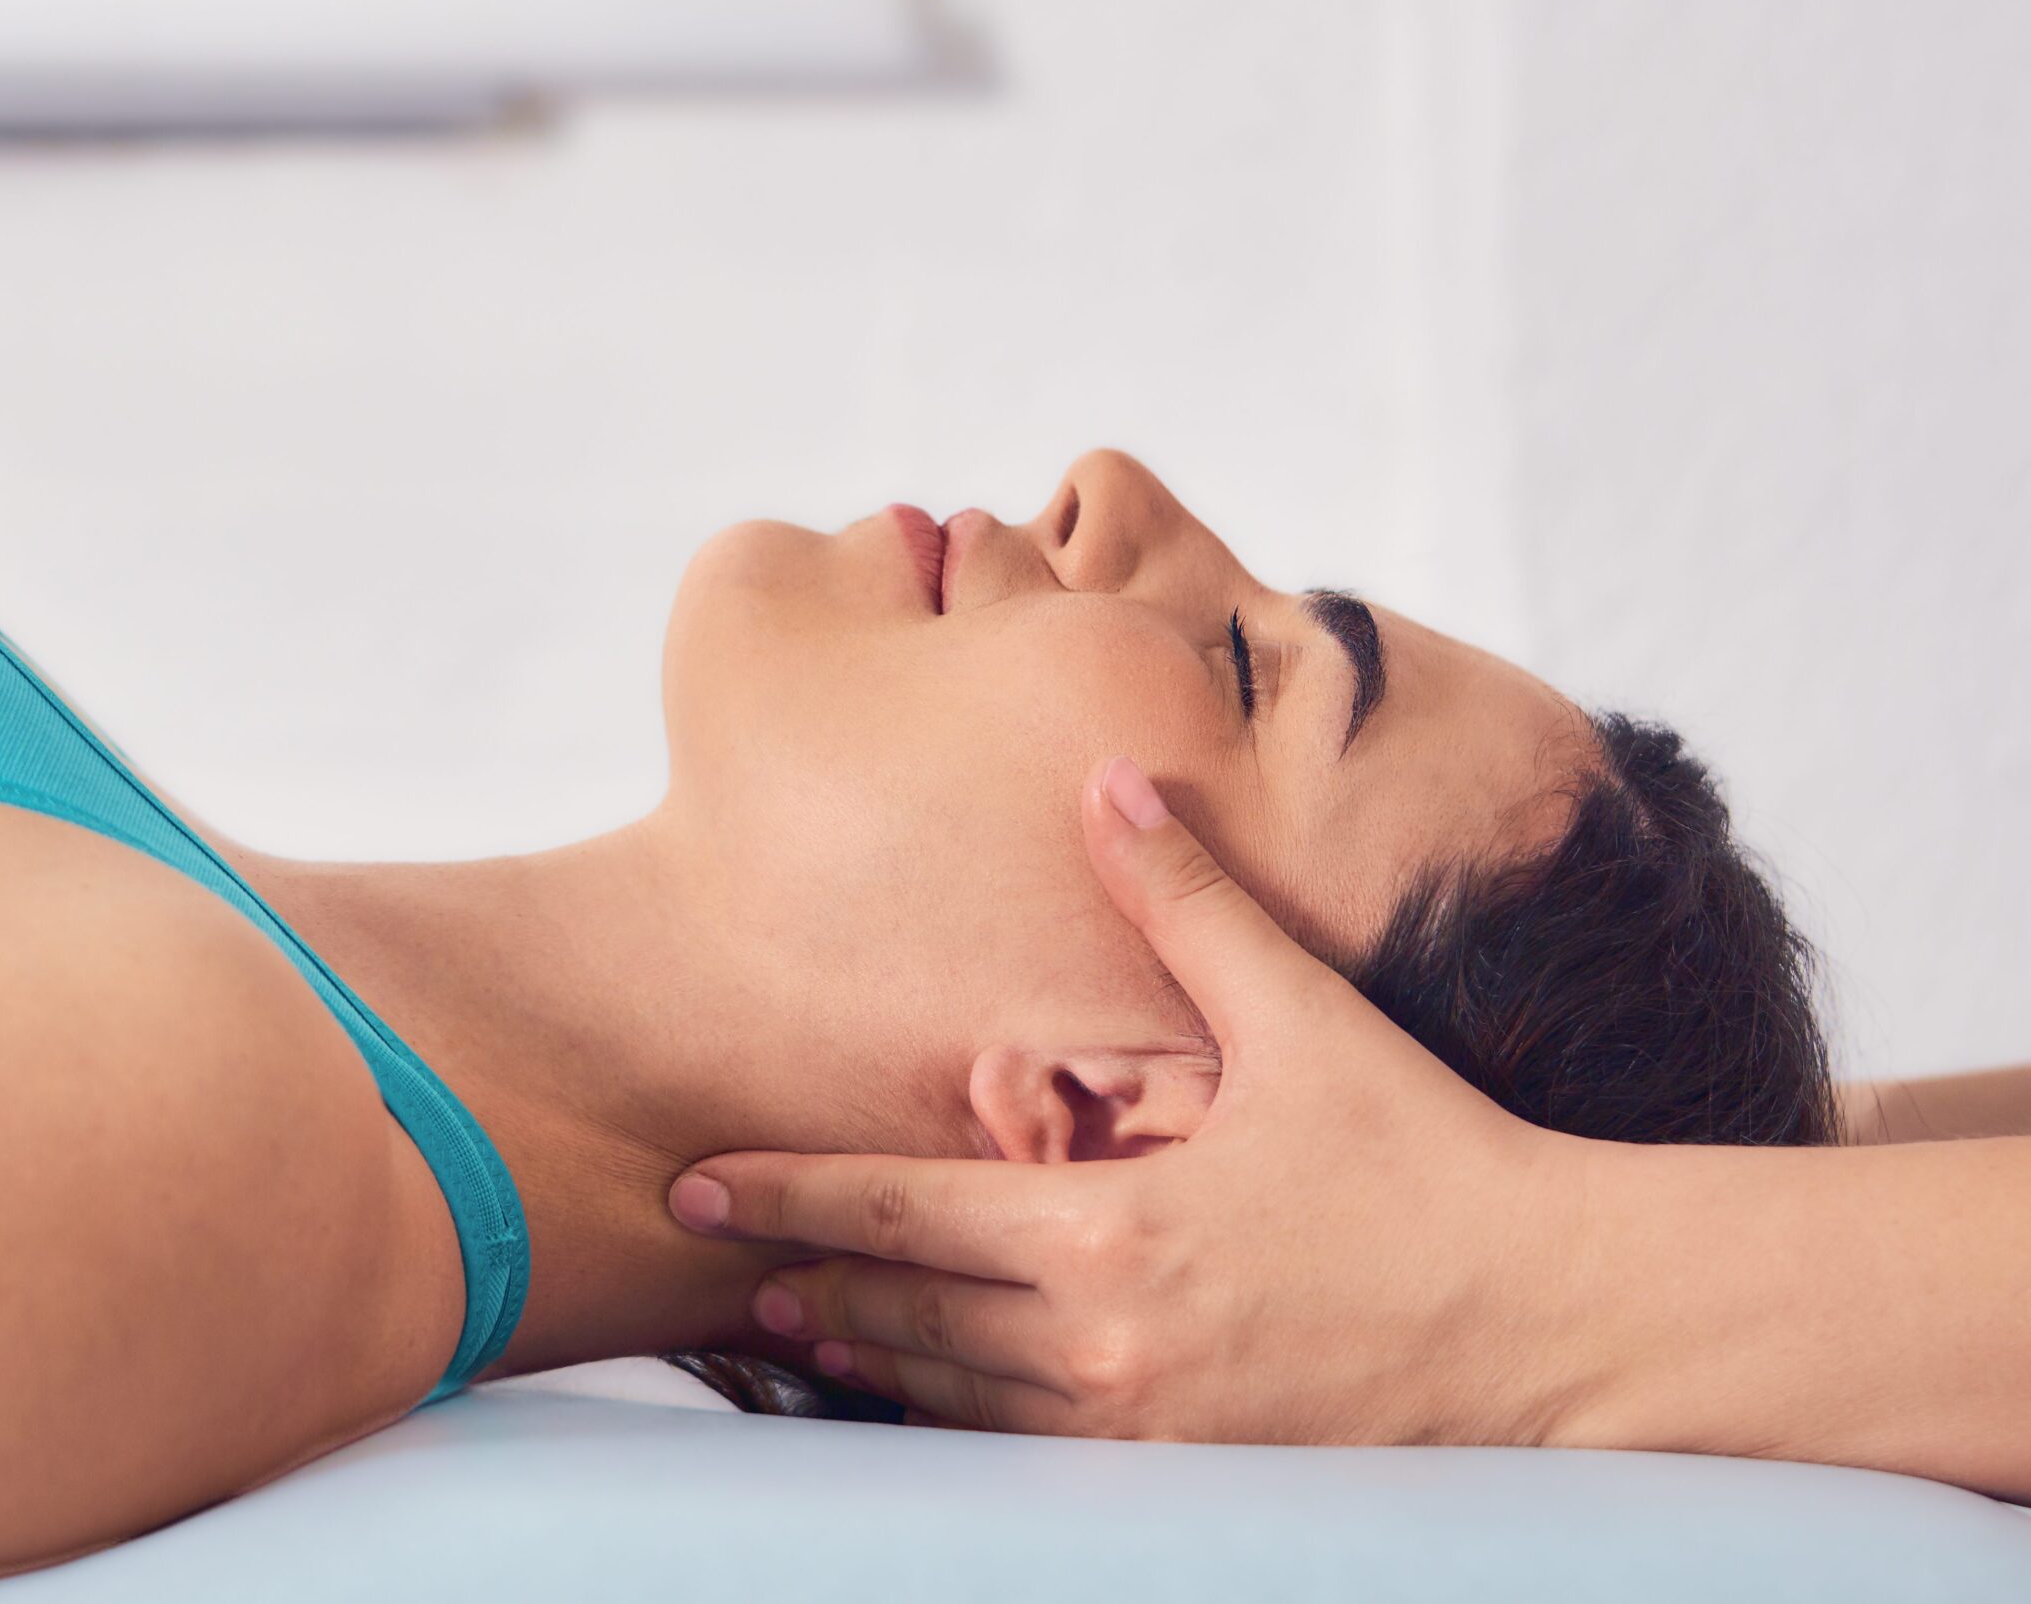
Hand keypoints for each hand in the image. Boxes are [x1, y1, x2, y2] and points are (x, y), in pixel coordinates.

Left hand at [668, 754, 1604, 1444]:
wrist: (1558, 1321)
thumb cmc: (1432, 1162)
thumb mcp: (1303, 1018)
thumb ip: (1188, 901)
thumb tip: (1109, 777)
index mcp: (1107, 1230)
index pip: (899, 1212)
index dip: (788, 1194)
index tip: (693, 1185)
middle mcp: (1100, 1342)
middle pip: (901, 1318)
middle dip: (801, 1283)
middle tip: (712, 1261)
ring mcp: (1139, 1426)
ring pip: (953, 1399)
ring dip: (864, 1361)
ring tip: (790, 1329)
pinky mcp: (1185, 1475)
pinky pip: (1028, 1452)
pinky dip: (957, 1419)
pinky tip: (927, 1395)